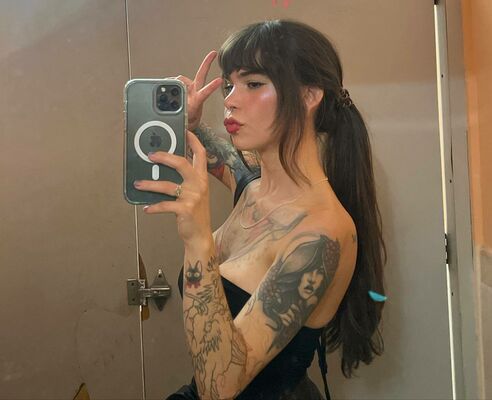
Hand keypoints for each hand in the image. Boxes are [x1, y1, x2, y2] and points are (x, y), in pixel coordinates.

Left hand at [133, 130, 211, 247]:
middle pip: (182, 163)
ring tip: (138, 184)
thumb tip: (162, 169)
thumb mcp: (194, 194)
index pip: (200, 154)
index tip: (185, 130)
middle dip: (165, 157)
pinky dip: (153, 206)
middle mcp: (199, 185)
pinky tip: (146, 208)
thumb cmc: (194, 214)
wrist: (199, 236)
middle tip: (150, 155)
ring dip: (149, 184)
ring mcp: (193, 197)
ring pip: (167, 185)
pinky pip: (165, 205)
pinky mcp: (185, 210)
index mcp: (202, 178)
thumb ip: (184, 181)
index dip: (193, 141)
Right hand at [172, 50, 223, 130]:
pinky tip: (167, 86)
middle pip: (200, 75)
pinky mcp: (185, 87)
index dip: (212, 86)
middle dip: (206, 63)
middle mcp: (196, 91)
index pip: (205, 92)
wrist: (188, 121)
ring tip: (169, 90)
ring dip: (175, 82)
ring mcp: (191, 88)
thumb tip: (176, 103)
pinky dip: (170, 82)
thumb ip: (181, 111)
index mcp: (197, 100)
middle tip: (213, 54)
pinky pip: (176, 80)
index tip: (219, 80)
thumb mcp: (184, 118)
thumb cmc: (188, 118)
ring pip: (181, 79)